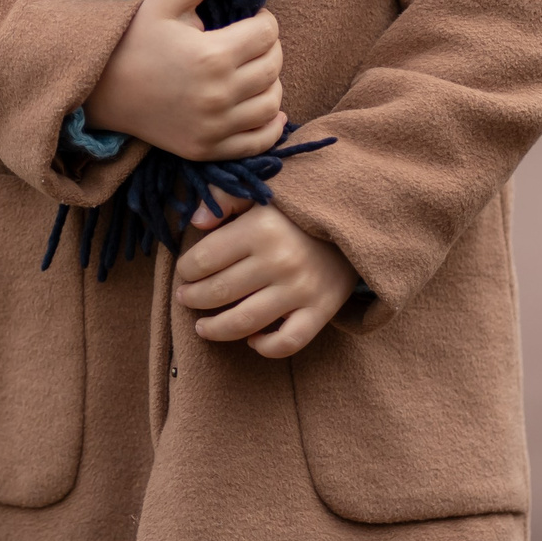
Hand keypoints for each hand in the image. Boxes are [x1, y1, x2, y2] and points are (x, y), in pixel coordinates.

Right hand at [84, 0, 284, 162]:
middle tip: (250, 41)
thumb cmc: (134, 40)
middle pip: (273, 66)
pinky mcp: (207, 149)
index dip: (263, 20)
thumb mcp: (165, 0)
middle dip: (268, 48)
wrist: (101, 90)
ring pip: (272, 102)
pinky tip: (264, 106)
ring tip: (251, 69)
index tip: (248, 19)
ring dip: (271, 82)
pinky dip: (271, 124)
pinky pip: (259, 142)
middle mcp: (218, 96)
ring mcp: (214, 127)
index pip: (268, 33)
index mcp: (211, 56)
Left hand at [175, 186, 357, 358]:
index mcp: (260, 227)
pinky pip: (286, 343)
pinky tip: (252, 339)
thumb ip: (225, 197)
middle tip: (186, 298)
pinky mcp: (320, 311)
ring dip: (215, 329)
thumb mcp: (263, 193)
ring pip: (243, 324)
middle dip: (193, 299)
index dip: (186, 270)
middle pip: (217, 292)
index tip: (186, 271)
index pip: (203, 260)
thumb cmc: (298, 211)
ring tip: (203, 326)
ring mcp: (301, 290)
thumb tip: (195, 222)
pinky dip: (265, 347)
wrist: (355, 224)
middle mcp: (279, 260)